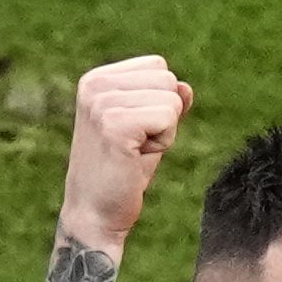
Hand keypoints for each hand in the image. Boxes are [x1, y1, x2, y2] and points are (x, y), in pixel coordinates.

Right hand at [60, 54, 192, 250]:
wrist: (95, 214)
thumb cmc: (122, 173)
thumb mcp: (146, 130)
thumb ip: (165, 103)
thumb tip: (186, 87)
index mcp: (96, 79)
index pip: (158, 67)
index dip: (159, 103)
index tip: (135, 131)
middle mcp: (95, 84)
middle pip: (168, 80)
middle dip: (165, 117)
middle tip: (136, 145)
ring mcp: (102, 102)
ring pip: (172, 100)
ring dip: (164, 132)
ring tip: (134, 152)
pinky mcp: (114, 124)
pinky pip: (168, 118)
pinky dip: (163, 143)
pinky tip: (136, 158)